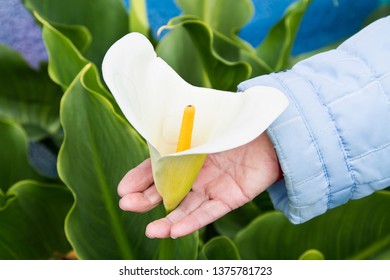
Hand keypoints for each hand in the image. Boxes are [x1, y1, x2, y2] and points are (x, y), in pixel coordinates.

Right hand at [118, 132, 281, 238]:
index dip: (139, 179)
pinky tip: (174, 231)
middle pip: (167, 191)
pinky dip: (192, 222)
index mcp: (187, 154)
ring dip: (168, 221)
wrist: (272, 130)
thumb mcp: (203, 124)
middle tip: (127, 205)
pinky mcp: (229, 198)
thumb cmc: (236, 123)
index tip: (123, 189)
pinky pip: (208, 213)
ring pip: (186, 208)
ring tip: (151, 231)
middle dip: (146, 199)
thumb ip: (180, 129)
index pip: (158, 169)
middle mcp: (196, 174)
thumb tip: (152, 128)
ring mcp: (212, 187)